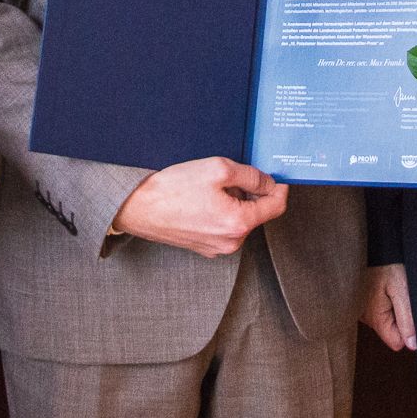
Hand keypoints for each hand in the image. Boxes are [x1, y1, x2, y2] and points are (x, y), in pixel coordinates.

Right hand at [112, 157, 286, 256]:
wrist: (138, 207)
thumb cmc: (173, 189)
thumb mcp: (218, 169)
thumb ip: (251, 176)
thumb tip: (269, 183)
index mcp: (238, 224)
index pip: (277, 206)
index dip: (278, 186)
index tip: (273, 175)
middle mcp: (231, 242)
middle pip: (258, 213)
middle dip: (251, 193)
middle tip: (231, 176)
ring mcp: (217, 248)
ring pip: (240, 220)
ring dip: (235, 202)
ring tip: (211, 188)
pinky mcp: (204, 247)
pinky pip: (224, 227)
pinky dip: (221, 212)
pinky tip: (202, 200)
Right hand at [361, 263, 416, 351]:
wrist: (371, 246)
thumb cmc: (387, 265)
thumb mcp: (402, 290)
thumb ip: (407, 319)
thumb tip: (413, 345)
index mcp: (375, 318)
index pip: (396, 342)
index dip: (408, 332)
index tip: (410, 312)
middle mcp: (365, 318)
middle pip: (391, 332)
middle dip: (400, 319)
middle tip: (401, 296)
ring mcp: (362, 311)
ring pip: (385, 321)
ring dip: (393, 309)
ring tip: (393, 289)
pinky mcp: (361, 302)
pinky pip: (379, 311)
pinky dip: (385, 302)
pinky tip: (385, 287)